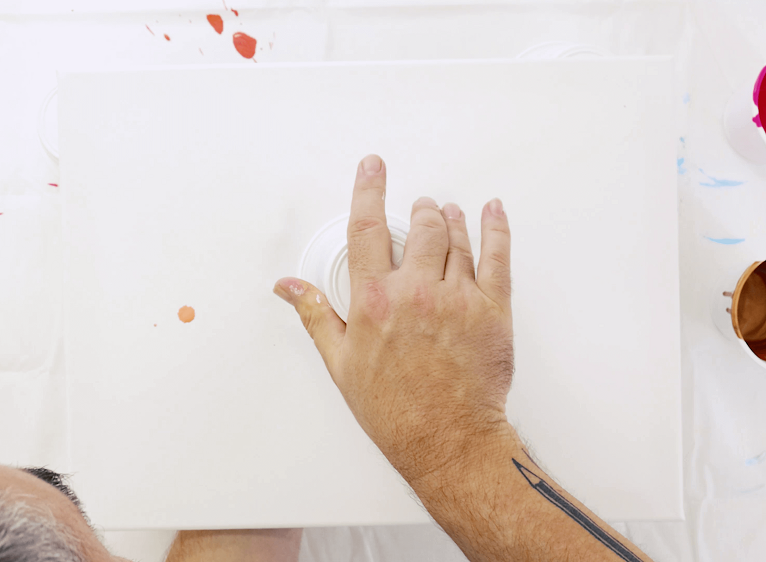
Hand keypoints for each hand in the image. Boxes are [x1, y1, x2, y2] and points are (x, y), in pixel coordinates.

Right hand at [274, 154, 514, 482]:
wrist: (446, 439)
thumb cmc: (393, 407)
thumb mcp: (340, 361)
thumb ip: (314, 313)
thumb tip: (287, 286)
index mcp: (375, 301)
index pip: (367, 229)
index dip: (368, 191)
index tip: (373, 168)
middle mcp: (417, 293)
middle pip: (420, 227)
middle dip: (419, 210)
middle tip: (420, 207)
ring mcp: (458, 299)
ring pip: (456, 238)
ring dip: (450, 218)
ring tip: (446, 212)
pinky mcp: (493, 310)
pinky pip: (498, 256)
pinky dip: (496, 228)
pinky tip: (492, 212)